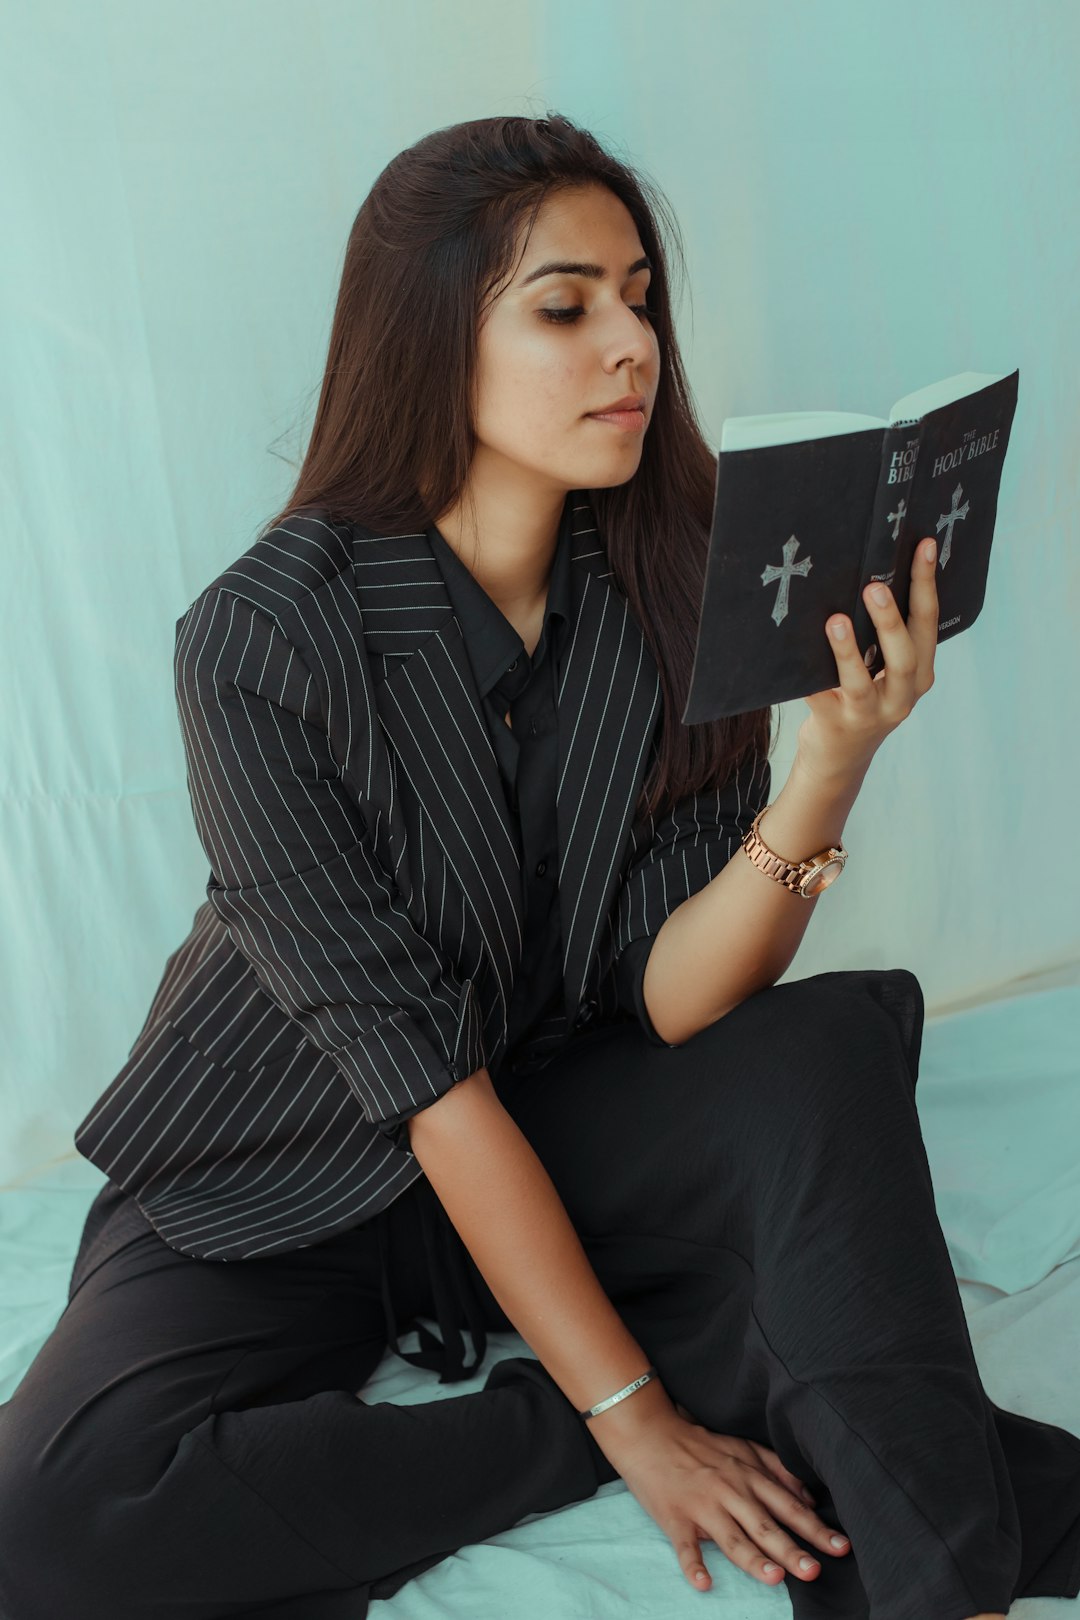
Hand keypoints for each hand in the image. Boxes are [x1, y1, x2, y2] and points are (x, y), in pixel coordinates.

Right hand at [596, 1401, 850, 1594]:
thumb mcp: (743, 1447)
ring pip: (732, 1537)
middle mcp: (730, 1491)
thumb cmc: (700, 1444)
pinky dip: (693, 1564)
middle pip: (765, 1525)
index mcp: (748, 1476)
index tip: (841, 1546)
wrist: (650, 1433)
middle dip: (792, 1549)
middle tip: (815, 1571)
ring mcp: (702, 1505)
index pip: (788, 1506)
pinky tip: (703, 1583)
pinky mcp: (675, 1517)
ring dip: (753, 1558)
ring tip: (775, 1577)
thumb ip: (777, 1469)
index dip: (814, 1527)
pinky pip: (685, 1545)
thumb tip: (808, 1498)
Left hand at [796, 536, 938, 781]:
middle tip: (874, 586)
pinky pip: (820, 698)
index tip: (924, 545)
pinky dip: (810, 680)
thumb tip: (867, 574)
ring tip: (835, 621)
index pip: (928, 623)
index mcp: (920, 675)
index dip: (927, 584)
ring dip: (848, 651)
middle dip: (891, 619)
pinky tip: (795, 658)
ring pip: (861, 682)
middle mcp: (902, 697)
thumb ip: (883, 638)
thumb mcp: (884, 672)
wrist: (840, 760)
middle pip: (904, 655)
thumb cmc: (860, 699)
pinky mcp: (835, 725)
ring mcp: (869, 715)